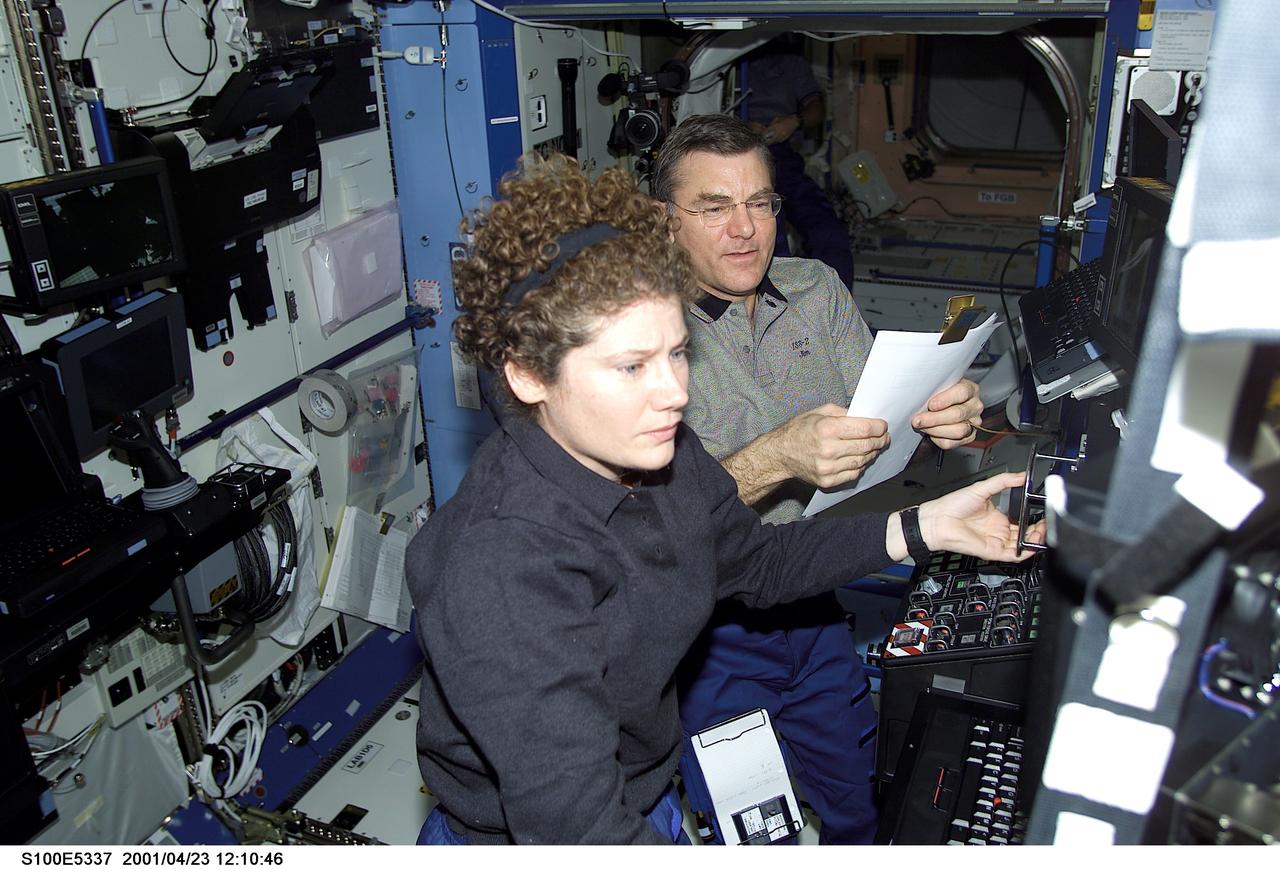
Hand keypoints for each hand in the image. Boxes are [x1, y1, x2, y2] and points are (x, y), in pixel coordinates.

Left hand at [761, 114, 800, 143]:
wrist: (795, 121)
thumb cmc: (785, 119)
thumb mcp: (777, 119)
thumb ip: (771, 124)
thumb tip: (766, 127)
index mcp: (775, 127)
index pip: (766, 132)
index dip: (762, 135)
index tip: (760, 136)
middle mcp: (778, 133)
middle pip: (770, 140)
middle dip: (766, 142)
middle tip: (763, 142)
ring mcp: (782, 136)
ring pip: (774, 142)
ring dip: (771, 142)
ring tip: (768, 142)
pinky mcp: (785, 138)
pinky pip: (779, 141)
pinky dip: (776, 141)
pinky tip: (775, 139)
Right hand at [775, 404, 889, 488]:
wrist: (780, 455)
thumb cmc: (799, 431)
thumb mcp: (819, 412)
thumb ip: (843, 413)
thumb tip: (865, 417)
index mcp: (827, 429)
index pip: (864, 429)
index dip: (879, 428)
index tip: (883, 426)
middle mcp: (828, 449)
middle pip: (866, 446)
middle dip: (880, 440)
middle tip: (884, 437)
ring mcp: (828, 468)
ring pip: (862, 461)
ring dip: (872, 453)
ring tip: (874, 447)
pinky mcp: (827, 481)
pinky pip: (853, 474)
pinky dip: (860, 466)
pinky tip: (861, 459)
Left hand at [913, 379, 982, 449]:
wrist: (944, 406)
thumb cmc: (940, 395)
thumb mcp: (939, 386)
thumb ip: (934, 389)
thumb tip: (919, 396)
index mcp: (970, 389)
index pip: (962, 392)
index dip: (945, 399)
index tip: (931, 405)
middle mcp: (975, 406)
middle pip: (958, 414)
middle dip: (934, 418)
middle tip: (918, 420)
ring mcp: (974, 422)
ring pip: (957, 431)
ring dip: (935, 430)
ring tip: (922, 426)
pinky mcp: (969, 437)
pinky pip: (952, 442)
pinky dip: (938, 439)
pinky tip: (930, 432)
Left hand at [915, 472, 1044, 561]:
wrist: (937, 519)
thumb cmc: (952, 505)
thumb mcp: (983, 488)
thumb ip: (1004, 481)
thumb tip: (1021, 475)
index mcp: (998, 517)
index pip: (1022, 521)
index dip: (1034, 519)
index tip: (1044, 512)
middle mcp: (999, 530)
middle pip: (1026, 534)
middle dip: (1039, 529)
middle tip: (1047, 522)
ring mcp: (997, 541)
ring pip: (1023, 545)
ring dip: (1036, 539)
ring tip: (1043, 530)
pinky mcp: (993, 551)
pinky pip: (1014, 555)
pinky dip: (1026, 551)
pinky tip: (1033, 543)